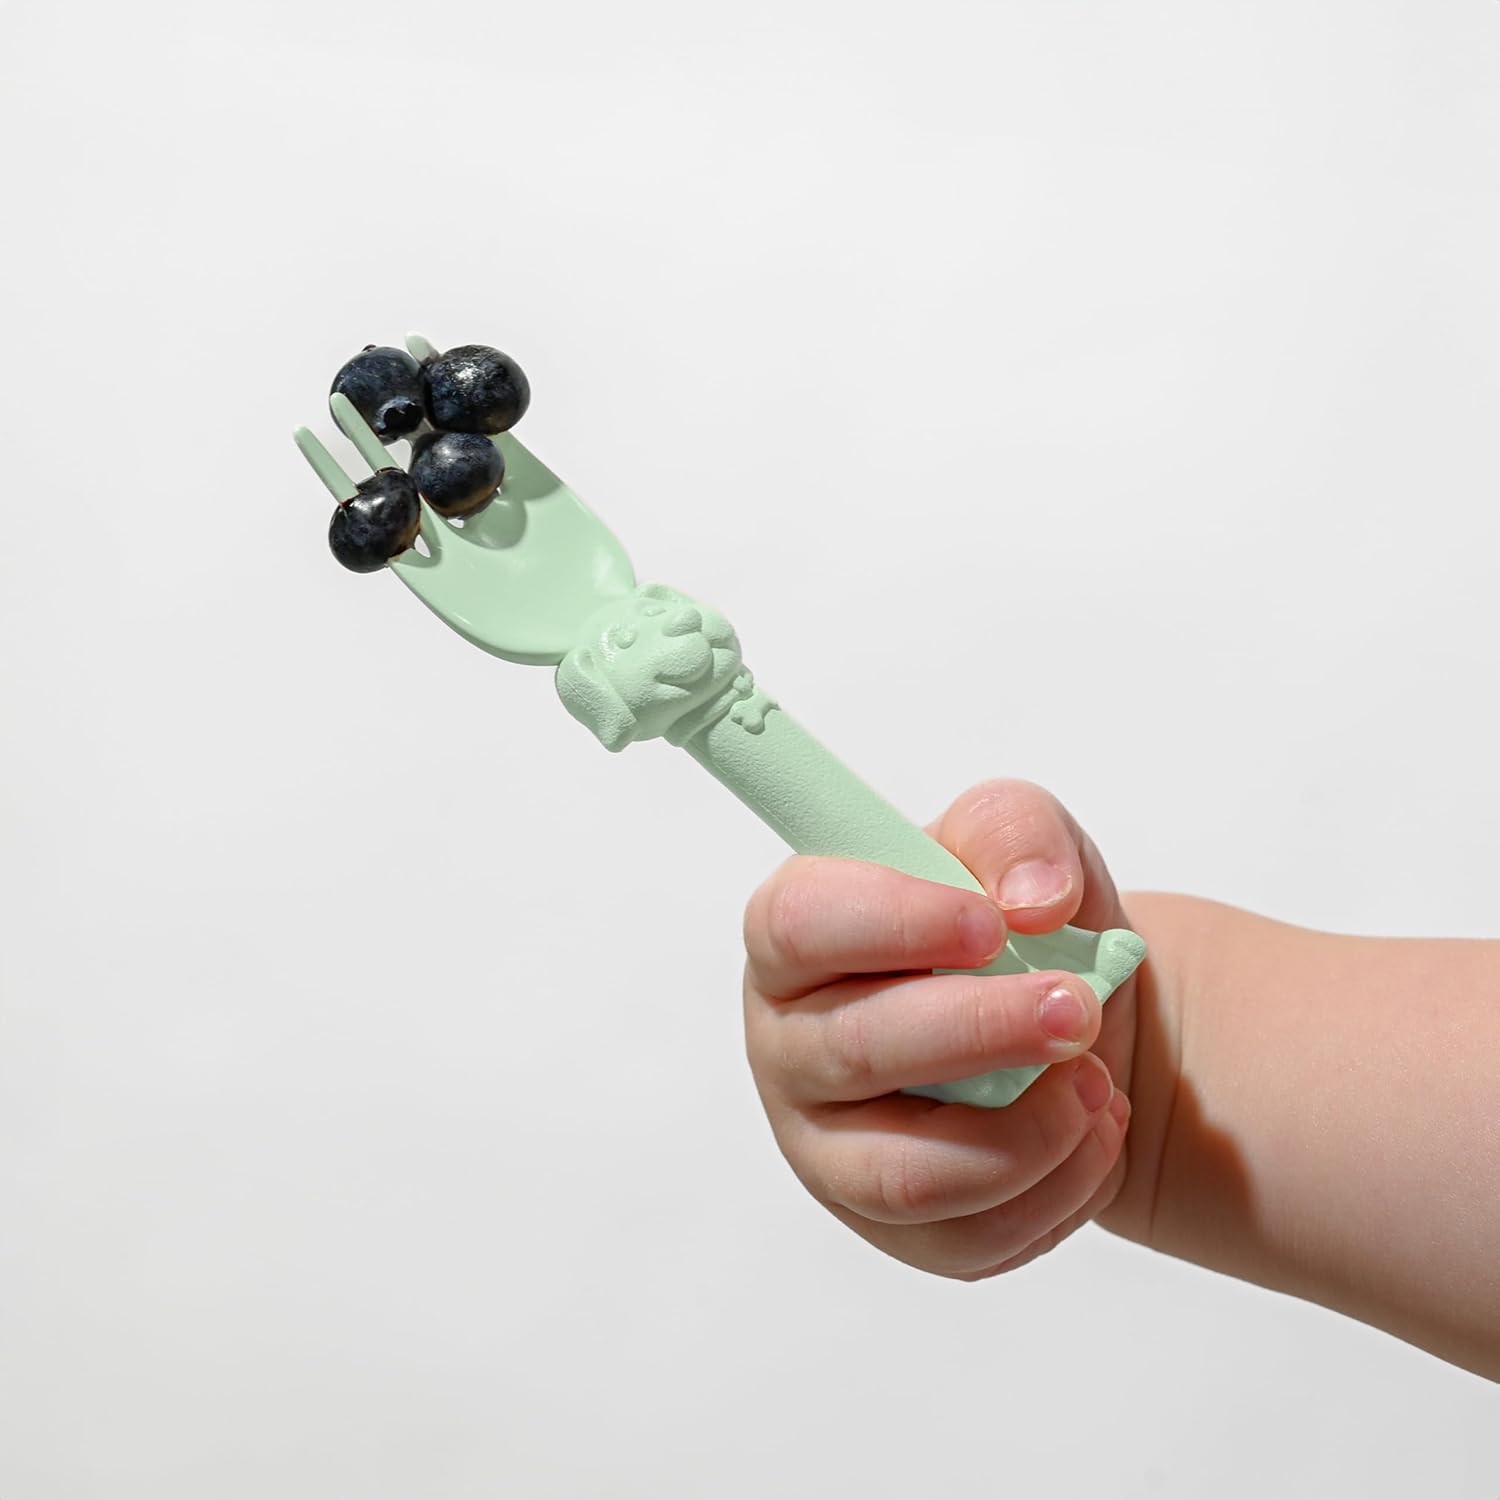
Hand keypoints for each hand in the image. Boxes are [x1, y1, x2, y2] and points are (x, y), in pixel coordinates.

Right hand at [742, 779, 1141, 1278]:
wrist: (1078, 1024)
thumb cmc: (1020, 925)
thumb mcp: (1022, 840)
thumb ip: (1015, 832)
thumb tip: (1031, 900)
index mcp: (794, 936)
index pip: (797, 926)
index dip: (893, 924)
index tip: (992, 923)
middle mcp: (790, 1045)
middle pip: (857, 1052)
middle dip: (984, 1030)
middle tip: (1079, 1005)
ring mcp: (829, 1148)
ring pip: (907, 1174)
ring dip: (1025, 1132)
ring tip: (1096, 1082)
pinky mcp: (892, 1227)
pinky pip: (967, 1238)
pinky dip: (1055, 1191)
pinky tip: (1091, 1132)